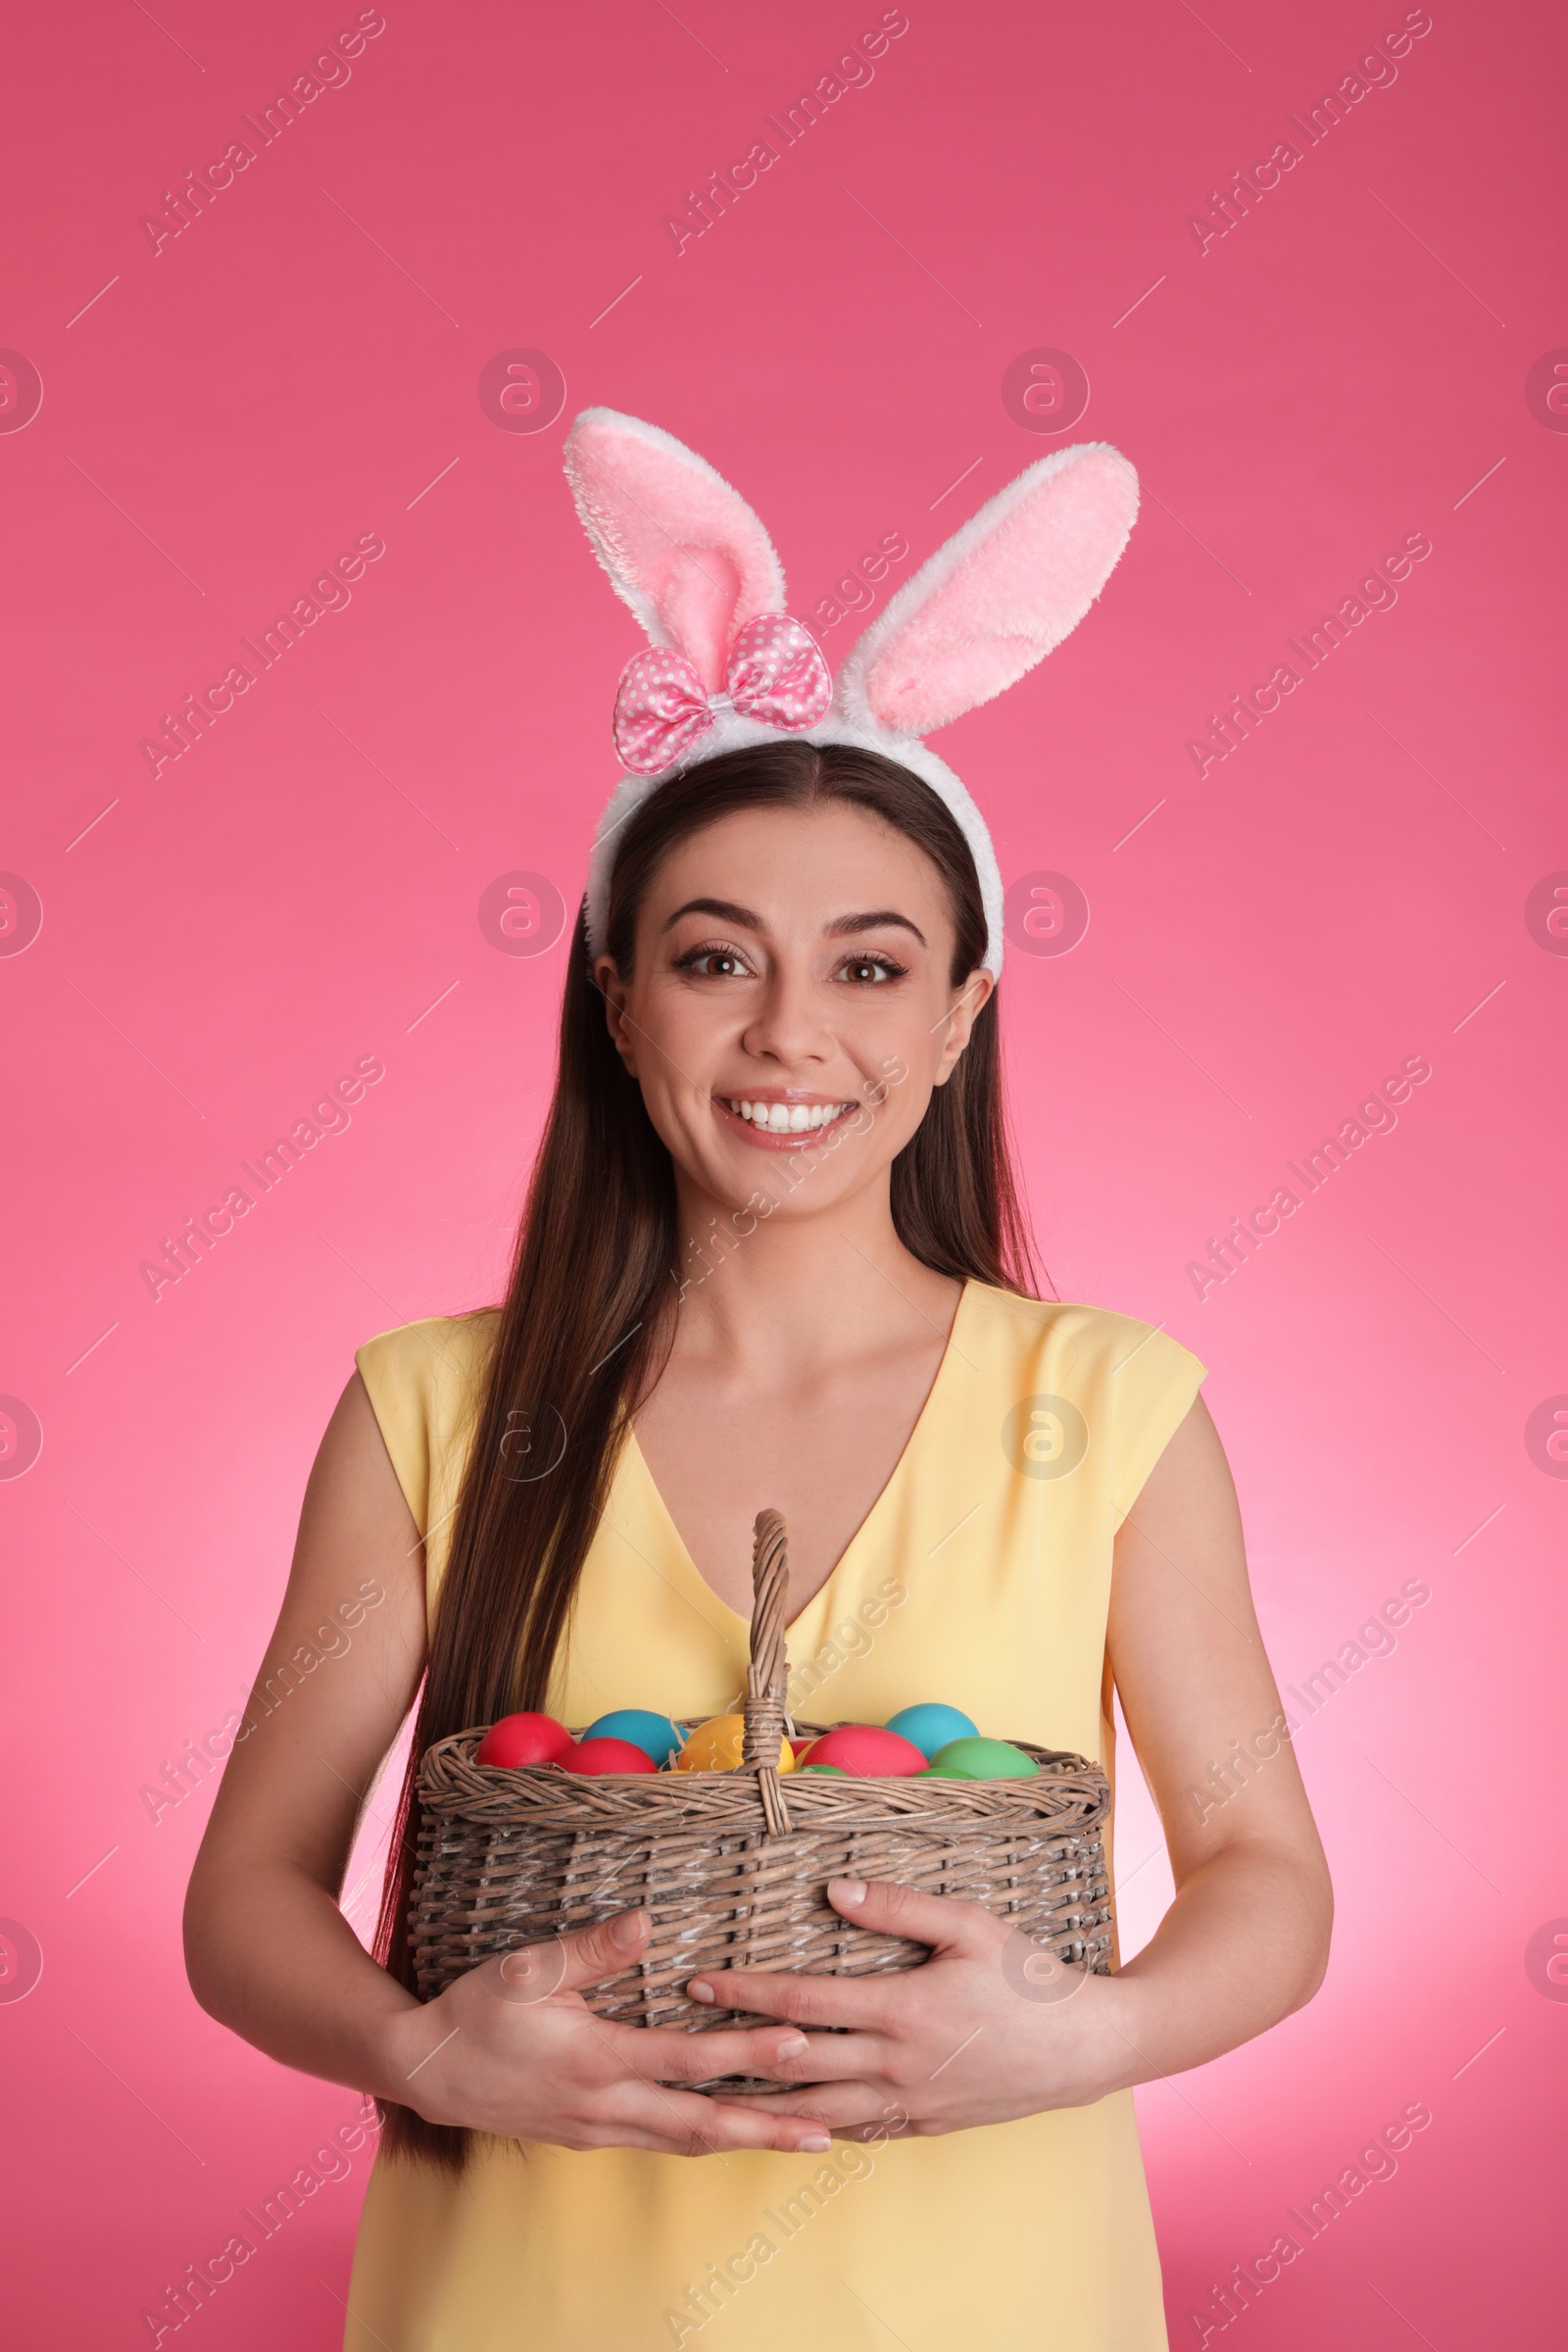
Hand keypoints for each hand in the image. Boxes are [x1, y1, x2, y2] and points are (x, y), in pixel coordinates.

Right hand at [383, 1908, 833, 2156]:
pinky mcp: (591, 2135)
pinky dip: (706, 2140)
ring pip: (686, 2142)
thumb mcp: (523, 1969)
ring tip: (802, 2139)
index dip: (746, 2053)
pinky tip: (733, 2133)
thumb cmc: (473, 2012)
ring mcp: (598, 2129)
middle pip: (701, 2123)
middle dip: (768, 2127)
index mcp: (595, 2061)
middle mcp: (604, 2106)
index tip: (801, 2043)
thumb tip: (646, 1920)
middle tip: (829, 2129)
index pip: (687, 2060)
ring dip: (746, 2141)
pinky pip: (661, 2142)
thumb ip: (589, 1949)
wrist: (424, 2071)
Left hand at [691, 1878, 1143, 2138]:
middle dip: (731, 2051)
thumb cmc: (1030, 1978)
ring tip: (710, 2091)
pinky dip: (813, 2127)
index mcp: (902, 2010)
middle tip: (679, 2041)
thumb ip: (901, 1908)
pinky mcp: (925, 2125)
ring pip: (815, 2113)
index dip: (744, 1992)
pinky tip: (785, 2119)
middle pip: (794, 2064)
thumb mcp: (971, 1925)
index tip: (699, 1981)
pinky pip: (855, 2131)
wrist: (1087, 2048)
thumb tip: (837, 1892)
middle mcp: (896, 2065)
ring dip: (759, 2103)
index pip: (802, 2003)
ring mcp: (909, 2103)